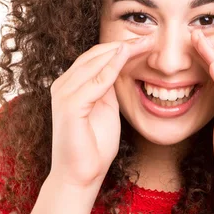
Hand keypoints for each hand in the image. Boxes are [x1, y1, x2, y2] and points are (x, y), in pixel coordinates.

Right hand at [48, 35, 153, 188]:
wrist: (81, 176)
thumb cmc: (94, 146)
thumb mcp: (106, 108)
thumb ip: (108, 87)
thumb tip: (120, 66)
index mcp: (71, 84)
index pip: (97, 56)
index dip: (121, 47)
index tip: (147, 41)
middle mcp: (63, 84)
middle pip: (96, 54)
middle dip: (124, 44)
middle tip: (150, 37)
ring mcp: (63, 94)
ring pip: (95, 62)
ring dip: (121, 50)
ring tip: (144, 43)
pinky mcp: (69, 106)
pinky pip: (94, 81)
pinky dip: (111, 67)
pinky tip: (126, 57)